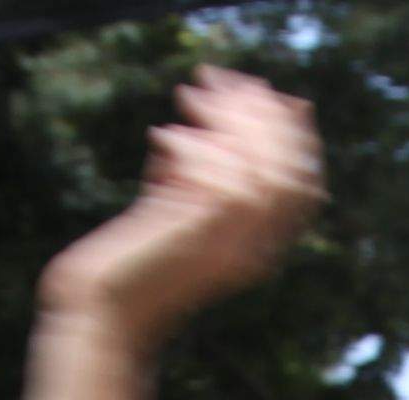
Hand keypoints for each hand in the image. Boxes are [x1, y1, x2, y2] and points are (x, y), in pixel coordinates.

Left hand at [38, 69, 322, 345]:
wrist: (102, 311)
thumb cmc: (133, 264)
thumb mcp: (179, 212)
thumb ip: (203, 173)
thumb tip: (211, 111)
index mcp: (261, 252)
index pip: (305, 186)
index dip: (297, 135)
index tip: (272, 92)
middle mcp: (258, 253)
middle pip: (292, 170)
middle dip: (265, 114)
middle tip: (227, 79)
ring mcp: (235, 247)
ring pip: (263, 166)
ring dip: (229, 118)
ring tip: (189, 95)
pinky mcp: (202, 233)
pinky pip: (225, 174)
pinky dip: (198, 144)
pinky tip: (165, 133)